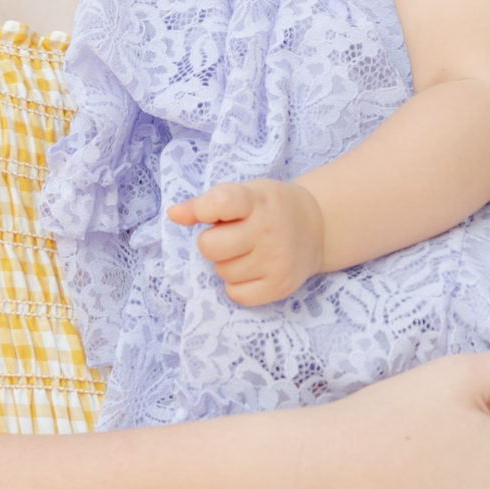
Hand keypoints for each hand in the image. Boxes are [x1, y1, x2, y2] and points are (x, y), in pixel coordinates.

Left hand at [167, 176, 325, 304]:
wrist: (316, 227)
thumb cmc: (268, 208)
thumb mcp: (243, 194)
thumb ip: (205, 203)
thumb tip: (173, 215)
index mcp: (257, 200)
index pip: (221, 202)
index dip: (203, 210)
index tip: (207, 213)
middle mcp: (269, 230)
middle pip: (210, 247)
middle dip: (212, 242)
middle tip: (230, 236)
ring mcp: (276, 260)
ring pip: (222, 272)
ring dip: (227, 263)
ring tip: (246, 251)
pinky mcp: (280, 286)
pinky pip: (236, 294)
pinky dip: (237, 285)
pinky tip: (252, 269)